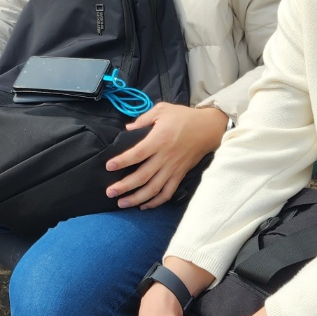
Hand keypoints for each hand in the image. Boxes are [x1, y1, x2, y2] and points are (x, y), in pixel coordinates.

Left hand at [104, 103, 227, 208]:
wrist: (207, 128)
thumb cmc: (183, 117)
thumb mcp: (161, 110)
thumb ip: (143, 119)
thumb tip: (127, 129)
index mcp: (158, 140)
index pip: (137, 154)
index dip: (122, 161)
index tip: (109, 166)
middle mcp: (165, 157)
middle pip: (142, 176)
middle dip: (125, 186)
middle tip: (110, 192)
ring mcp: (173, 169)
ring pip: (153, 189)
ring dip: (137, 198)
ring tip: (122, 203)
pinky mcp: (180, 175)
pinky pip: (167, 193)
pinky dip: (156, 202)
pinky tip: (143, 206)